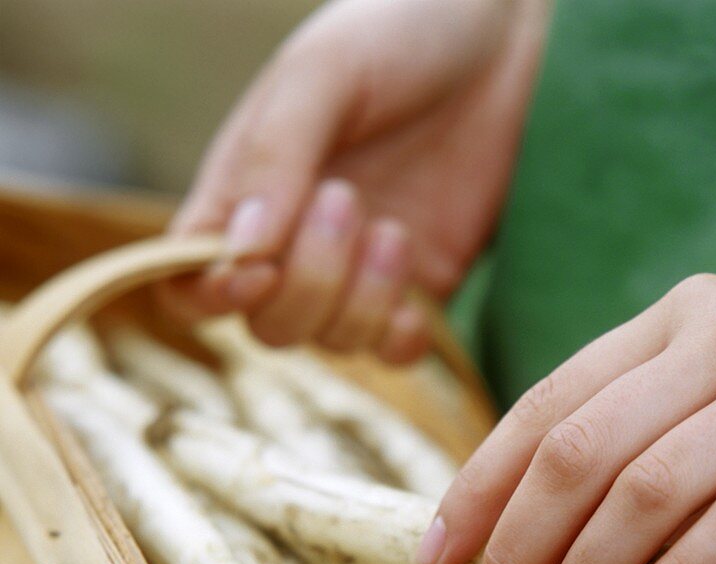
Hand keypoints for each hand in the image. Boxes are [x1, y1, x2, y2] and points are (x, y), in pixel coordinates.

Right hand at [166, 0, 546, 358]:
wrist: (501, 37)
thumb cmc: (399, 33)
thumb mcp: (324, 73)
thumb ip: (277, 156)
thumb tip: (241, 253)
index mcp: (247, 190)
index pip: (188, 277)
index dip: (210, 295)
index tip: (258, 270)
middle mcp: (295, 243)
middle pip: (269, 324)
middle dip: (309, 282)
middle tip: (349, 198)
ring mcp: (359, 272)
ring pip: (332, 341)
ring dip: (363, 301)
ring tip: (393, 227)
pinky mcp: (421, 288)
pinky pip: (393, 351)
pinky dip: (400, 338)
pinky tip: (419, 296)